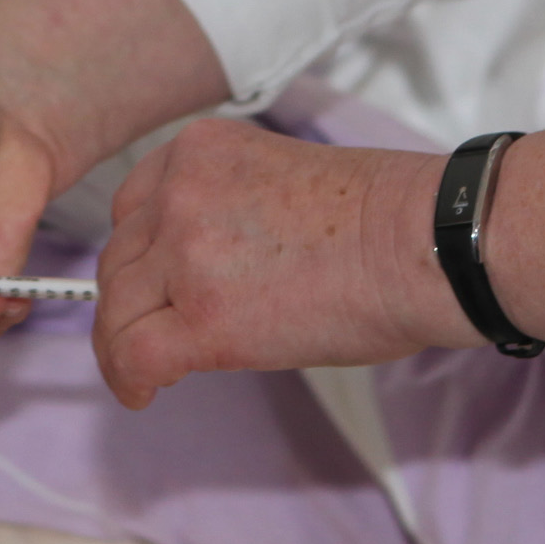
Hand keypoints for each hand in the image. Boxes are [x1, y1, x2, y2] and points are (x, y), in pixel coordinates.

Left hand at [92, 120, 464, 406]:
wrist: (427, 245)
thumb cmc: (385, 220)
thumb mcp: (280, 180)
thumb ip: (225, 206)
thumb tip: (205, 265)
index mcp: (200, 151)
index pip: (132, 211)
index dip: (140, 260)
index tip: (155, 289)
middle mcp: (180, 191)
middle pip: (120, 262)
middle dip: (132, 305)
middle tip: (153, 337)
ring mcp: (186, 252)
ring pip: (117, 311)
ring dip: (127, 344)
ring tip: (153, 372)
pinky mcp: (203, 317)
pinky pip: (131, 355)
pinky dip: (129, 380)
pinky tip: (146, 393)